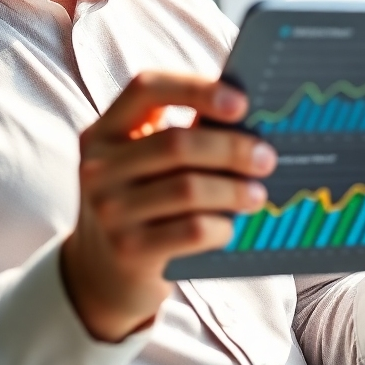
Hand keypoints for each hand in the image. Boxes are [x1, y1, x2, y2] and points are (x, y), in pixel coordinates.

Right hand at [61, 72, 277, 341]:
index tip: (241, 103)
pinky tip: (230, 228)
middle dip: (230, 148)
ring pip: (187, 189)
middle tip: (266, 157)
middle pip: (176, 144)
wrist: (98, 276)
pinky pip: (190, 231)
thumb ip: (181, 139)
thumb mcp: (141, 166)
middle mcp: (98, 167)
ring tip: (258, 194)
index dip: (196, 89)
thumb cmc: (140, 206)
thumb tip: (249, 121)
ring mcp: (109, 210)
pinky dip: (220, 227)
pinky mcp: (128, 250)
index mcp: (103, 131)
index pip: (146, 89)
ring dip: (233, 190)